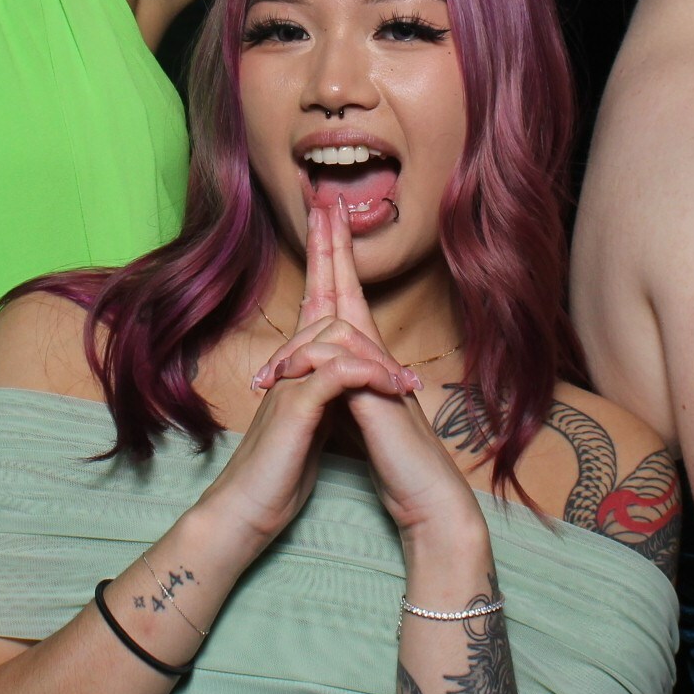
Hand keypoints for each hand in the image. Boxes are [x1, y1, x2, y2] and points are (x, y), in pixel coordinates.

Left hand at [283, 203, 482, 543]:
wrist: (425, 492)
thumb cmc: (391, 455)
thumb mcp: (351, 411)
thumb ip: (335, 381)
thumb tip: (312, 363)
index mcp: (362, 357)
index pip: (343, 296)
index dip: (332, 258)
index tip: (322, 219)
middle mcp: (372, 356)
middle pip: (349, 289)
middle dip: (334, 246)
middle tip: (324, 201)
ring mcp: (375, 374)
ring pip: (335, 327)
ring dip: (297, 341)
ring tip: (268, 371)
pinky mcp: (376, 398)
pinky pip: (339, 364)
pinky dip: (311, 365)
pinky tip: (288, 377)